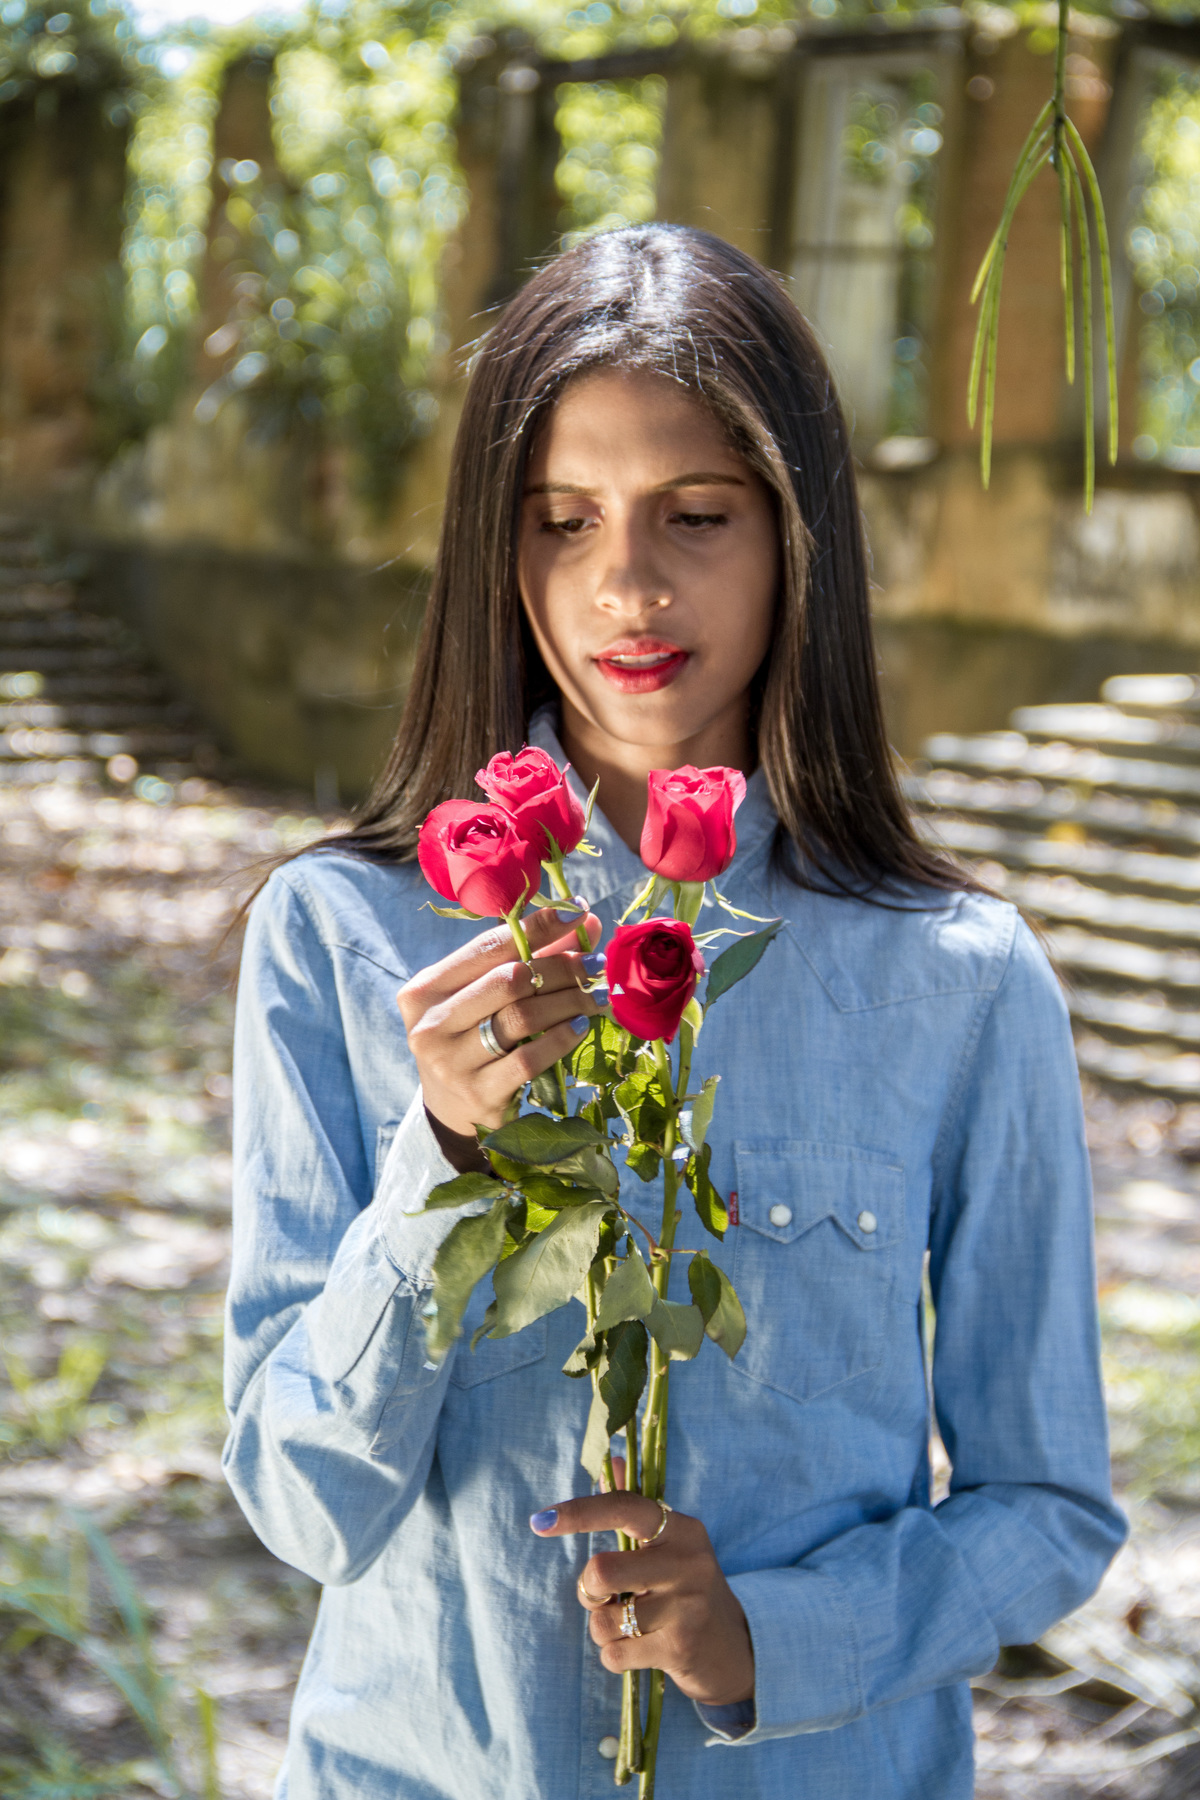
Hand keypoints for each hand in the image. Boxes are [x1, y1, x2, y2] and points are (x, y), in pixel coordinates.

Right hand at [397, 907, 605, 1168]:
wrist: (452, 1109)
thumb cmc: (470, 1038)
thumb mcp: (484, 997)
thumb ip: (528, 957)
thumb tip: (585, 921)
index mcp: (424, 990)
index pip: (487, 946)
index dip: (537, 927)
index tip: (578, 912)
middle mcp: (430, 1024)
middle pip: (509, 980)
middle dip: (560, 967)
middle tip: (594, 965)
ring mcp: (451, 1062)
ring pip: (522, 1017)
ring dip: (568, 1001)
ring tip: (595, 995)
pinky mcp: (477, 1093)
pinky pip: (529, 1058)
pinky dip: (561, 1038)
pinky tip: (580, 1026)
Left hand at [529, 1487, 754, 1706]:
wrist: (732, 1650)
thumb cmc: (686, 1588)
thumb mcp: (670, 1545)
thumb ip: (635, 1508)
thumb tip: (612, 1461)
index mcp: (683, 1530)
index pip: (624, 1507)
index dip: (578, 1512)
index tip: (540, 1521)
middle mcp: (687, 1564)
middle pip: (601, 1572)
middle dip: (588, 1590)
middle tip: (605, 1596)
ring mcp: (686, 1609)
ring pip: (603, 1620)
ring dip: (603, 1627)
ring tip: (630, 1626)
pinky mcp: (679, 1650)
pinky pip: (613, 1655)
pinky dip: (615, 1655)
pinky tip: (640, 1649)